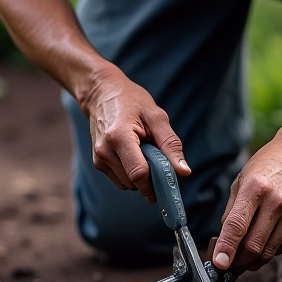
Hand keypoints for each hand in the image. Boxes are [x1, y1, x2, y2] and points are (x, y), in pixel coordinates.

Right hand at [80, 66, 188, 201]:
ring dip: (141, 177)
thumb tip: (184, 171)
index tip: (169, 187)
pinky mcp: (98, 163)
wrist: (102, 94)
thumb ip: (170, 144)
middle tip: (158, 158)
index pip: (138, 174)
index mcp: (119, 137)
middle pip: (134, 182)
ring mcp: (99, 159)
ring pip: (127, 185)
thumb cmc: (132, 101)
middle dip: (151, 178)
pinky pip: (121, 180)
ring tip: (144, 151)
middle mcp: (104, 151)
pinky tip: (134, 155)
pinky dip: (131, 174)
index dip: (156, 185)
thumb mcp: (156, 117)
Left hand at [211, 131, 281, 271]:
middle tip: (226, 263)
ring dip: (251, 262)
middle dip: (237, 261)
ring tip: (240, 259)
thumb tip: (223, 242)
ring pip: (267, 252)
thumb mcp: (241, 181)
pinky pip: (280, 248)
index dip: (226, 248)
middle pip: (253, 245)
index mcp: (255, 188)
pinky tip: (259, 246)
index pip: (237, 225)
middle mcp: (276, 202)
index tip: (218, 263)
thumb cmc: (266, 166)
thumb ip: (231, 212)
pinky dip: (266, 253)